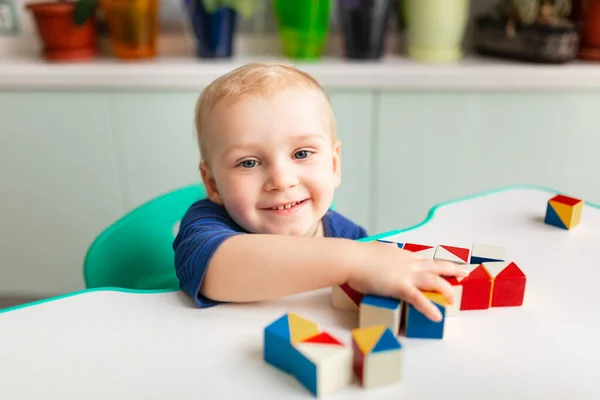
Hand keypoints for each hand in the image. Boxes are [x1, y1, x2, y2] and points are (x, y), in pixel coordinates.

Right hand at [347, 241, 468, 321]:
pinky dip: (429, 308)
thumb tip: (385, 248)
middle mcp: (409, 263)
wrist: (351, 258)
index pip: (424, 260)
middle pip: (436, 265)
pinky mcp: (400, 286)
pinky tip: (437, 316)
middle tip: (464, 272)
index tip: (445, 266)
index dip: (436, 264)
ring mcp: (406, 274)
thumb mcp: (376, 250)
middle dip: (452, 269)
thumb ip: (384, 251)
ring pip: (434, 280)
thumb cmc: (358, 255)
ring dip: (446, 289)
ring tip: (453, 301)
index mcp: (403, 255)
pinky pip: (419, 299)